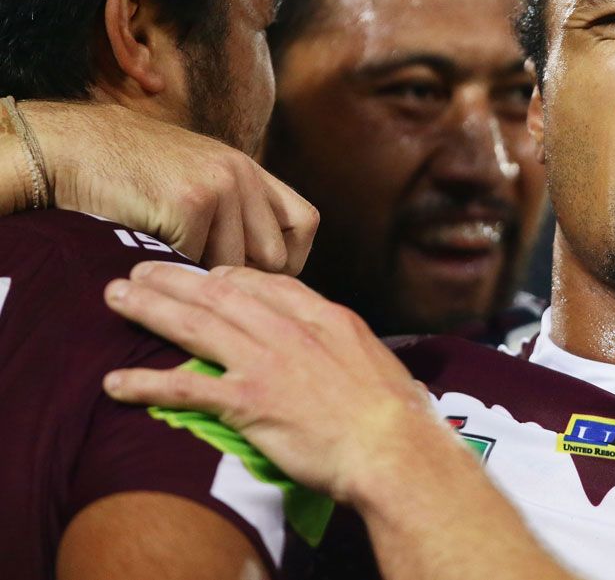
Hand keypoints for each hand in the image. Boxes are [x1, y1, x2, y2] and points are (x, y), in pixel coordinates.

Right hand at [23, 101, 316, 272]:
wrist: (74, 148)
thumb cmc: (132, 176)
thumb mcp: (198, 179)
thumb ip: (236, 211)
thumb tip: (269, 270)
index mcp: (250, 171)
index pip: (305, 223)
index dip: (289, 258)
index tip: (260, 278)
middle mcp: (243, 175)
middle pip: (275, 256)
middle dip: (244, 278)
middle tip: (206, 282)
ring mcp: (219, 187)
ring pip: (234, 265)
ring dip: (202, 274)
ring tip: (170, 258)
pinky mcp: (190, 203)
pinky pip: (196, 262)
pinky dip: (172, 267)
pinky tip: (147, 246)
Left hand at [100, 262, 453, 504]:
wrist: (391, 445)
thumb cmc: (395, 411)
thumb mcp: (375, 357)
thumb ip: (345, 345)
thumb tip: (339, 350)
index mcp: (324, 316)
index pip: (266, 282)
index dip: (228, 276)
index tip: (206, 276)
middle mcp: (290, 330)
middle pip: (221, 293)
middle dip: (176, 279)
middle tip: (142, 272)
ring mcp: (266, 362)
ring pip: (196, 324)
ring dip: (151, 309)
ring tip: (118, 298)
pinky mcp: (248, 401)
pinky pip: (185, 386)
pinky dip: (146, 382)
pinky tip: (116, 382)